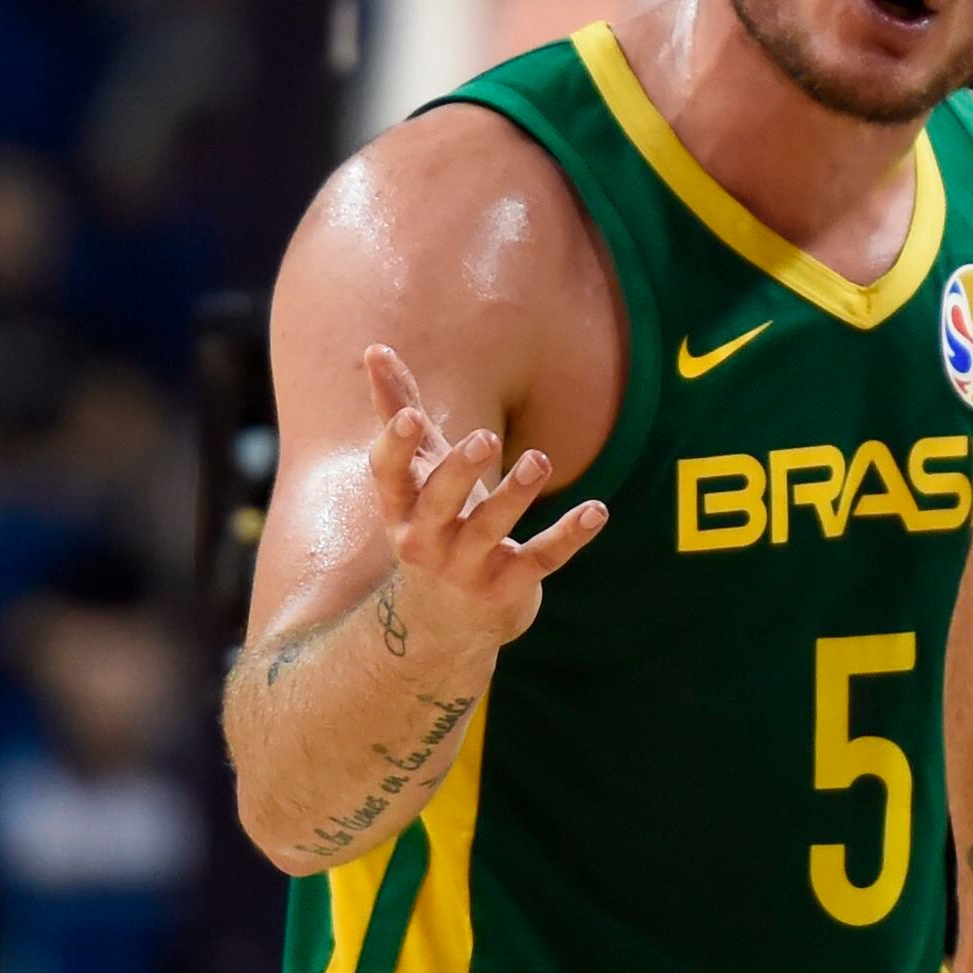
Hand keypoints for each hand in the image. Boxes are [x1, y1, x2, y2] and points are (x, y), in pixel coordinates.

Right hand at [362, 344, 606, 650]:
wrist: (442, 623)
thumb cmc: (431, 524)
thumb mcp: (415, 473)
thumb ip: (398, 411)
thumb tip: (374, 349)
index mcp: (400, 507)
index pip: (388, 476)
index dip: (396, 447)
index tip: (412, 416)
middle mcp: (425, 540)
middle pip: (437, 505)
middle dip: (459, 472)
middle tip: (486, 437)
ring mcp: (466, 568)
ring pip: (489, 531)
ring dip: (514, 495)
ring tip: (540, 459)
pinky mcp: (507, 587)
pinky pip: (540, 559)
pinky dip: (569, 536)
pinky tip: (598, 509)